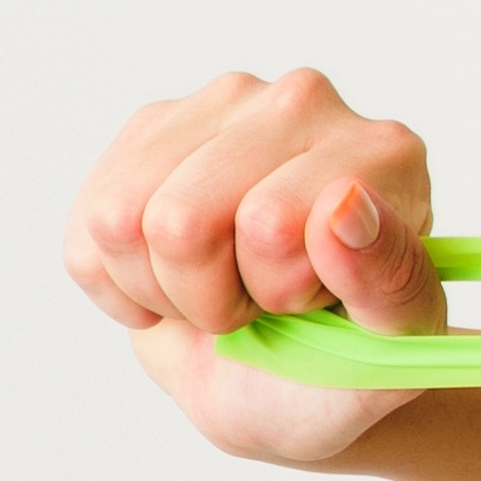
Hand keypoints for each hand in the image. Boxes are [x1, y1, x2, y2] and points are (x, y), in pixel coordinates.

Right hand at [64, 66, 447, 467]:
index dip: (277, 295)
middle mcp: (305, 103)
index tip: (313, 304)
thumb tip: (344, 205)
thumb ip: (389, 284)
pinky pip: (88, 225)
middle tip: (262, 306)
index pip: (270, 225)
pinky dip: (120, 282)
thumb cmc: (347, 365)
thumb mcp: (391, 357)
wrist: (288, 378)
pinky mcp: (154, 125)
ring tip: (221, 291)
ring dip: (162, 289)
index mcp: (384, 155)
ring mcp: (223, 104)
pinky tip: (176, 279)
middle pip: (181, 223)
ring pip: (120, 220)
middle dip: (210, 298)